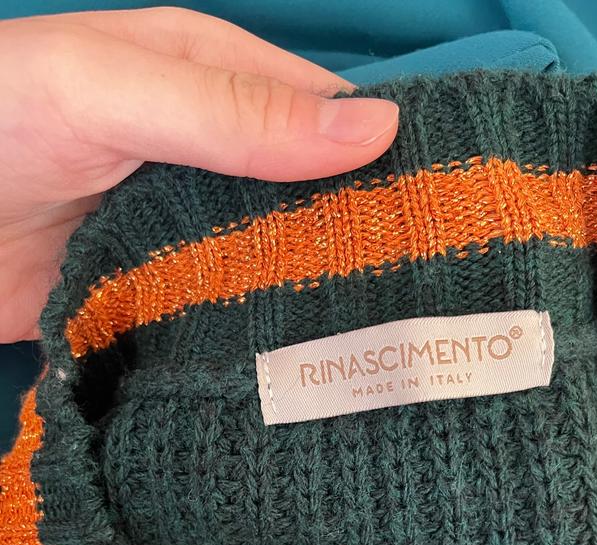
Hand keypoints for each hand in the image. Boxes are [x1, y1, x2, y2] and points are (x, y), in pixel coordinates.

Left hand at [0, 7, 398, 341]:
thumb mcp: (113, 92)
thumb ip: (234, 114)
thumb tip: (378, 129)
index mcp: (212, 85)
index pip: (326, 117)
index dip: (382, 162)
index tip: (442, 221)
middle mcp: (208, 160)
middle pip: (306, 199)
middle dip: (355, 242)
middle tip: (423, 302)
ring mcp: (181, 233)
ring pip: (269, 264)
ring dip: (308, 298)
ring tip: (378, 345)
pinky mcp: (153, 296)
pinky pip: (219, 315)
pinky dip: (253, 337)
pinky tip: (296, 366)